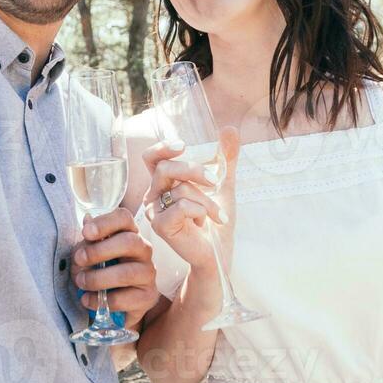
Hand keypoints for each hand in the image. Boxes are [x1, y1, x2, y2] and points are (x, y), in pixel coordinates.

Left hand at [71, 206, 157, 329]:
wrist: (114, 303)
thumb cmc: (102, 270)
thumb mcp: (90, 253)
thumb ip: (89, 240)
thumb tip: (87, 219)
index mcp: (128, 232)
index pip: (124, 218)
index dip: (105, 222)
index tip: (86, 232)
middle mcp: (143, 249)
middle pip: (129, 242)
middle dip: (99, 251)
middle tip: (79, 259)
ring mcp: (148, 273)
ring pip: (126, 273)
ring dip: (97, 278)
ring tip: (80, 282)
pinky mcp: (148, 296)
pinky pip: (123, 298)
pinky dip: (100, 300)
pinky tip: (87, 299)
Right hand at [143, 126, 239, 271]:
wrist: (218, 253)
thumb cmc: (215, 221)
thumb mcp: (224, 184)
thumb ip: (226, 158)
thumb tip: (230, 128)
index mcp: (164, 183)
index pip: (152, 158)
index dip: (162, 147)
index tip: (183, 145)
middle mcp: (154, 195)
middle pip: (165, 167)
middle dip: (195, 171)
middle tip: (215, 181)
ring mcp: (154, 211)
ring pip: (180, 188)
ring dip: (206, 201)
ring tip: (216, 216)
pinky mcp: (160, 226)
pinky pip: (181, 206)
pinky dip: (200, 212)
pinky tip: (203, 224)